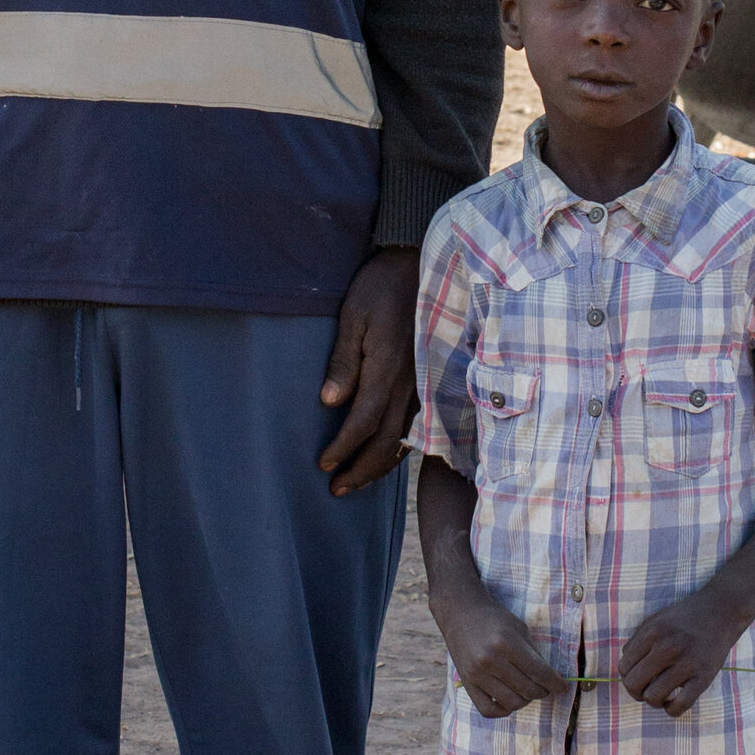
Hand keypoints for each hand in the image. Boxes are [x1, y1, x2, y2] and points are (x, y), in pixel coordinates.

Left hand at [317, 246, 416, 493]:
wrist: (419, 264)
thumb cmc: (380, 288)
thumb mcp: (352, 316)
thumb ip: (342, 361)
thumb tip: (329, 402)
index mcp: (387, 368)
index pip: (363, 423)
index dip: (343, 449)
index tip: (323, 466)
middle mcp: (410, 383)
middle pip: (388, 441)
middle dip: (362, 470)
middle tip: (337, 490)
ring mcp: (425, 383)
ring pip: (406, 437)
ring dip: (382, 465)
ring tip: (359, 481)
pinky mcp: (431, 379)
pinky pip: (419, 424)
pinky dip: (402, 446)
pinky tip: (390, 454)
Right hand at [432, 576, 572, 720]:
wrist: (460, 613)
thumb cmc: (494, 618)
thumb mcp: (519, 628)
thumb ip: (534, 653)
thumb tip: (550, 678)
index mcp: (507, 643)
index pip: (540, 672)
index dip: (556, 683)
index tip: (563, 687)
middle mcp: (491, 660)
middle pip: (528, 690)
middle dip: (543, 691)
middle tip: (545, 687)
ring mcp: (477, 674)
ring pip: (512, 703)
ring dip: (526, 700)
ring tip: (527, 691)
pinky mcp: (467, 683)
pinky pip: (488, 710)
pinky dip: (503, 710)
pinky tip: (509, 700)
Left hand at [618, 587, 741, 718]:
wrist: (721, 612)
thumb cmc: (684, 619)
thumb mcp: (656, 620)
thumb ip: (637, 641)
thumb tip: (625, 667)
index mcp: (653, 633)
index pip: (624, 667)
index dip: (627, 676)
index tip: (638, 675)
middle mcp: (668, 647)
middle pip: (633, 684)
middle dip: (635, 691)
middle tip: (644, 689)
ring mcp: (687, 663)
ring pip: (652, 697)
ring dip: (652, 701)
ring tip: (660, 695)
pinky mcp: (704, 678)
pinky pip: (679, 706)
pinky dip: (671, 710)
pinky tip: (672, 702)